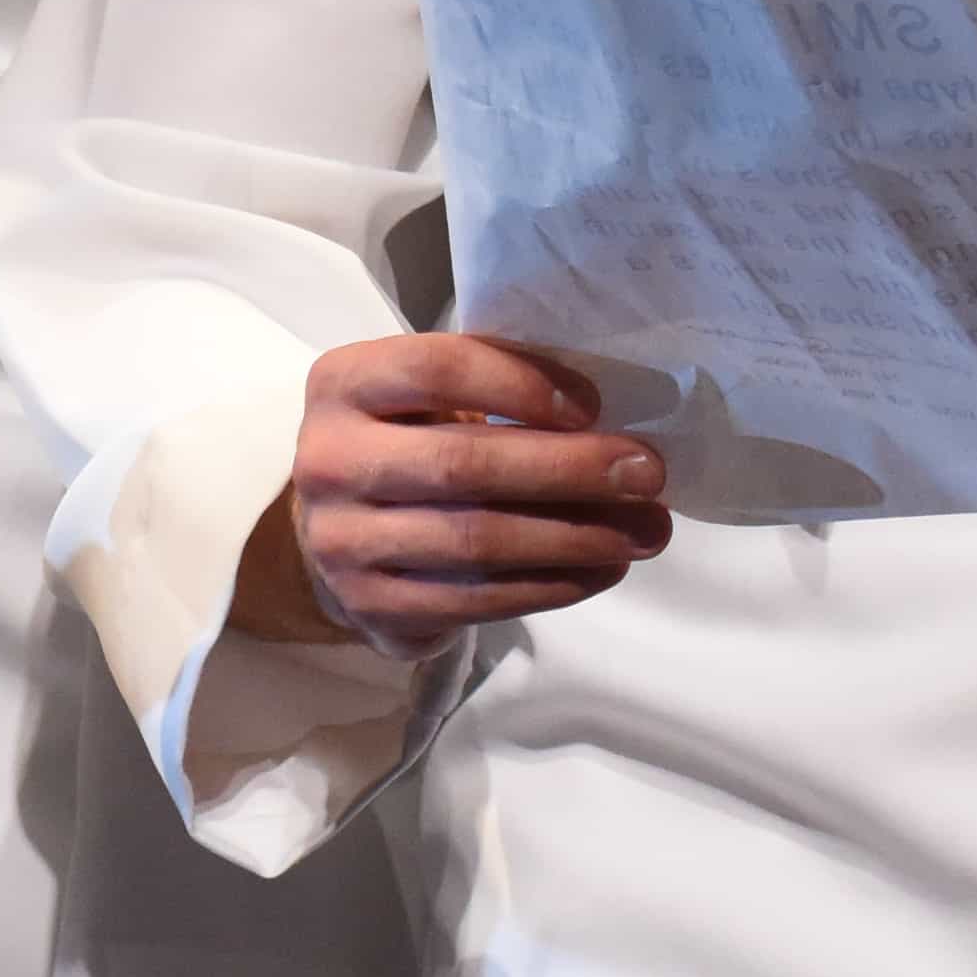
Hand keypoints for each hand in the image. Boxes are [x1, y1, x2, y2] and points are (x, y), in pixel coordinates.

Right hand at [260, 333, 659, 660]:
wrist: (332, 532)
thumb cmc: (406, 442)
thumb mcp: (426, 398)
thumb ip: (495, 390)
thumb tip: (615, 423)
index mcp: (344, 383)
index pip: (435, 369)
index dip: (520, 385)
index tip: (593, 405)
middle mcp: (328, 461)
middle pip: (464, 463)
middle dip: (571, 469)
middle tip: (648, 474)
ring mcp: (341, 542)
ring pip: (476, 541)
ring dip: (575, 537)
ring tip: (644, 531)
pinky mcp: (369, 607)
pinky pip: (474, 601)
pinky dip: (549, 586)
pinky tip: (600, 570)